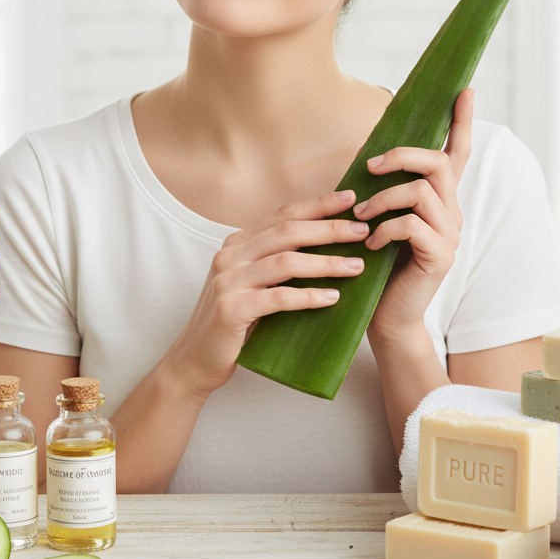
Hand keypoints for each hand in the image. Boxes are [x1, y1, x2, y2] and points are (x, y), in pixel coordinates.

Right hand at [164, 189, 370, 395]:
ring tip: (357, 267)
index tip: (351, 198)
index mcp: (237, 243)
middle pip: (287, 232)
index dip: (318, 204)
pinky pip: (279, 298)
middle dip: (329, 228)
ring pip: (286, 262)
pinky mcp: (231, 309)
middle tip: (363, 231)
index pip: (282, 214)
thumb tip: (328, 244)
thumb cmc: (234, 322)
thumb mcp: (251, 283)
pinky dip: (309, 296)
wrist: (196, 360)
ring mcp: (228, 281)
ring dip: (327, 263)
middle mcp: (230, 255)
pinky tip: (333, 297)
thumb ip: (276, 261)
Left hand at [358, 87, 473, 342]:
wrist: (386, 316)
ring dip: (383, 199)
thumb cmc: (379, 267)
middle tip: (370, 167)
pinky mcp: (440, 256)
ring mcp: (450, 235)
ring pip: (422, 191)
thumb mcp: (382, 221)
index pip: (457, 154)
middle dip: (402, 156)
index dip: (461, 122)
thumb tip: (370, 159)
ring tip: (359, 217)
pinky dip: (386, 229)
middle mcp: (452, 212)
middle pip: (439, 164)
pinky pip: (413, 225)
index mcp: (440, 200)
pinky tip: (372, 244)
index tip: (465, 89)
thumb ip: (386, 192)